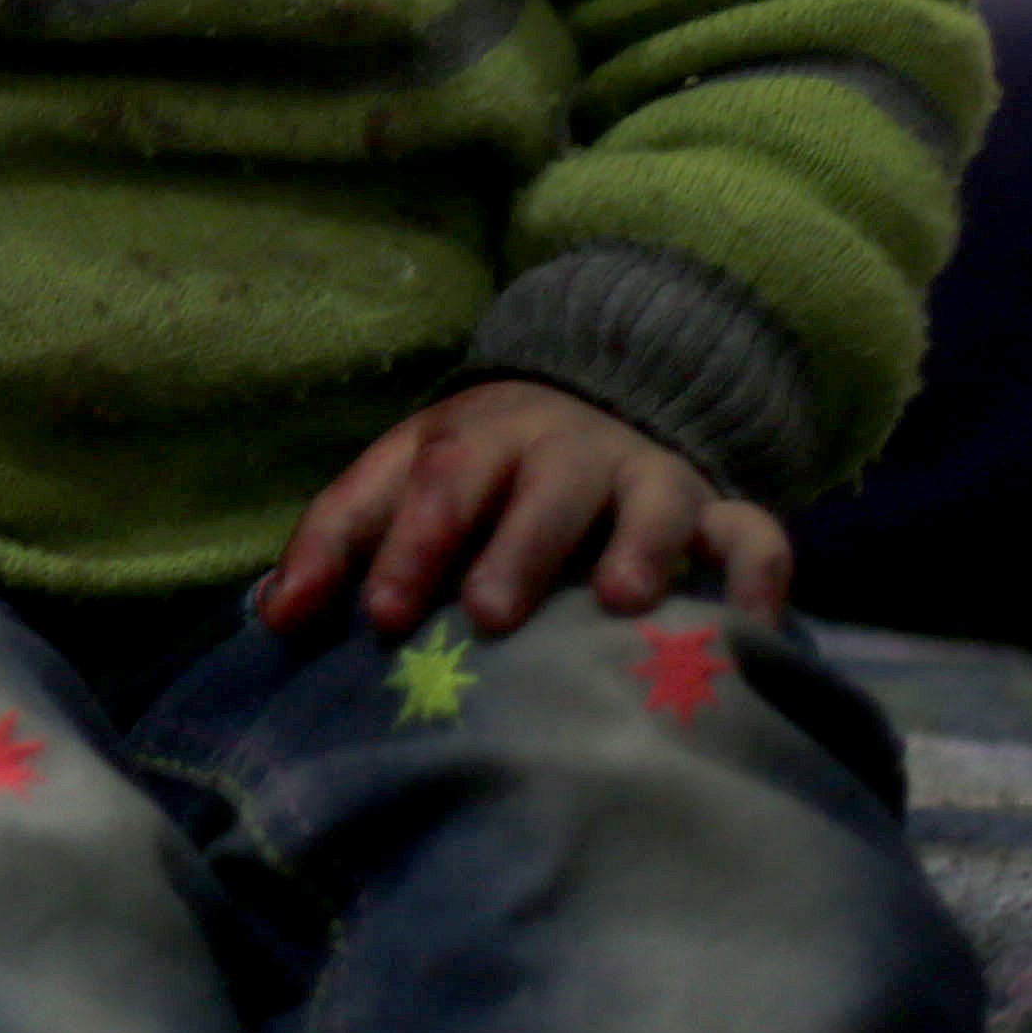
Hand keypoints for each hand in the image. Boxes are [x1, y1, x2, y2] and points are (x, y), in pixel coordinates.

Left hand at [259, 378, 787, 639]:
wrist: (585, 404)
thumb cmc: (473, 475)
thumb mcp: (400, 482)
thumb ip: (339, 542)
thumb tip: (272, 616)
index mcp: (475, 441)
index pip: (434, 480)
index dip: (406, 545)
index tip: (382, 614)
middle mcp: (564, 451)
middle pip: (541, 486)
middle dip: (515, 548)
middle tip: (489, 614)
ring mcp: (646, 477)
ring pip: (650, 498)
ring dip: (638, 545)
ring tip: (619, 602)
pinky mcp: (715, 511)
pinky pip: (752, 534)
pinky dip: (758, 574)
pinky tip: (750, 628)